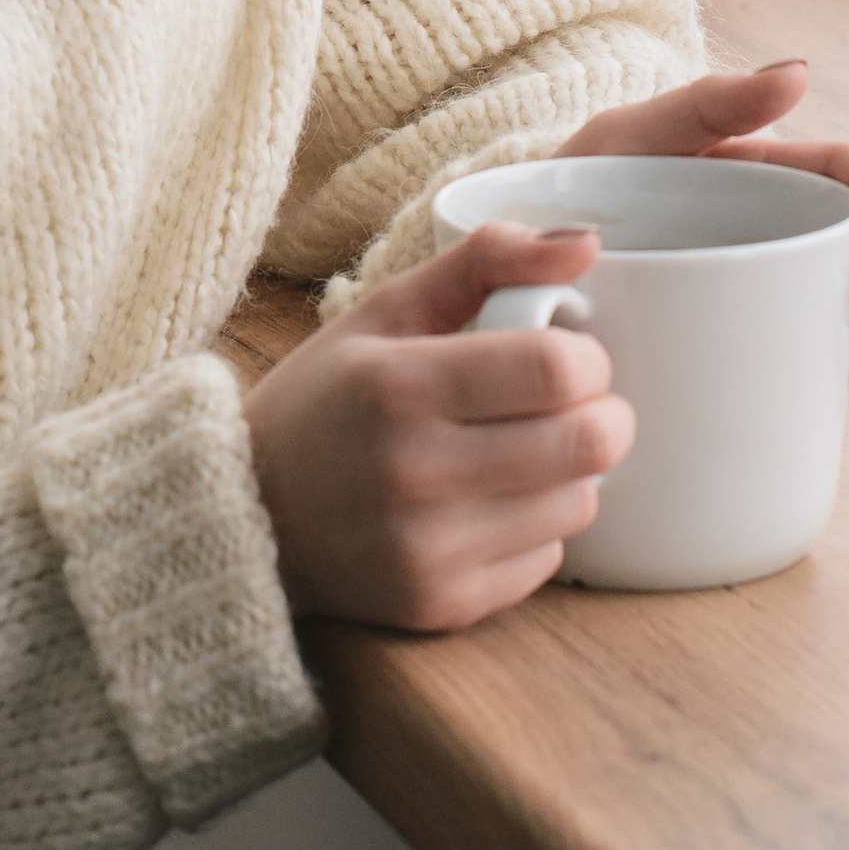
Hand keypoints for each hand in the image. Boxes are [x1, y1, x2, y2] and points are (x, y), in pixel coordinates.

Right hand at [242, 226, 631, 632]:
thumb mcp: (387, 309)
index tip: (568, 355)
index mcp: (399, 384)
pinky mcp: (438, 606)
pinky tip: (485, 506)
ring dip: (570, 474)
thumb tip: (589, 242)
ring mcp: (426, 550)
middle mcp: (413, 472)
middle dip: (601, 415)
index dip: (588, 357)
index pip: (556, 368)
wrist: (247, 515)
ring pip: (579, 505)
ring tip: (517, 453)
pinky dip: (534, 529)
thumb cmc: (326, 398)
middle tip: (569, 406)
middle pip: (588, 443)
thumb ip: (486, 260)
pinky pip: (546, 561)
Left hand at [559, 60, 848, 386]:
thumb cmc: (572, 187)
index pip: (836, 170)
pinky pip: (803, 354)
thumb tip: (800, 71)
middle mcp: (765, 234)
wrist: (512, 273)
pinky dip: (839, 360)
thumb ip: (708, 103)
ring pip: (840, 300)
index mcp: (752, 174)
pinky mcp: (736, 347)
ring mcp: (755, 293)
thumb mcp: (631, 134)